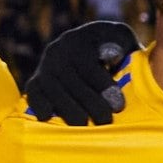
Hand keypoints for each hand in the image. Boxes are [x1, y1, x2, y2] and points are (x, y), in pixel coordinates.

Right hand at [11, 19, 137, 126]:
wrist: (93, 56)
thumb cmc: (120, 55)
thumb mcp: (127, 44)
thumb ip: (128, 49)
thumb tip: (117, 55)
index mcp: (88, 35)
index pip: (90, 61)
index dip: (102, 84)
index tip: (118, 105)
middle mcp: (63, 46)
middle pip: (72, 78)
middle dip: (90, 102)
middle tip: (105, 120)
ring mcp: (48, 63)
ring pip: (54, 89)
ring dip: (69, 110)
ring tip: (85, 126)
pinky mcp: (36, 81)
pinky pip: (34, 94)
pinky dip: (40, 105)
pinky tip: (50, 118)